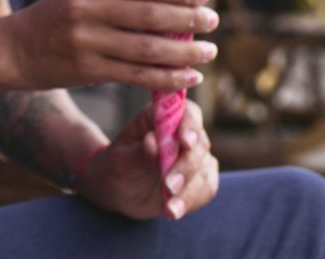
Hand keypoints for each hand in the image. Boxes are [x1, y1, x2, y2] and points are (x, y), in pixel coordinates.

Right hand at [7, 0, 218, 91]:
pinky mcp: (87, 71)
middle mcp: (86, 10)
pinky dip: (167, 77)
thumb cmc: (58, 18)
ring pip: (146, 49)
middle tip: (214, 21)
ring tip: (209, 51)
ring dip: (184, 52)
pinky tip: (189, 76)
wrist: (14, 49)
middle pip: (149, 15)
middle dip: (188, 19)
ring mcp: (85, 42)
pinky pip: (136, 75)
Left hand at [77, 100, 219, 219]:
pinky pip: (206, 189)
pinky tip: (173, 210)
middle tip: (168, 184)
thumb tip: (154, 140)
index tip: (184, 143)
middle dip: (186, 166)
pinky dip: (191, 201)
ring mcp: (194, 156)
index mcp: (161, 118)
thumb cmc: (118, 166)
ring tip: (168, 205)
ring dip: (189, 189)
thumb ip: (140, 151)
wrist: (119, 188)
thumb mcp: (122, 158)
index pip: (187, 112)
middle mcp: (182, 134)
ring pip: (204, 169)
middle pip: (199, 144)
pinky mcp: (199, 178)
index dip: (190, 125)